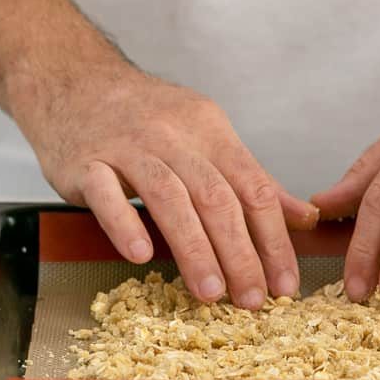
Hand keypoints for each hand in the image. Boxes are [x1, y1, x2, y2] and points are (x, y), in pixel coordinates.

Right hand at [12, 57, 318, 307]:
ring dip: (193, 248)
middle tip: (251, 299)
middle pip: (215, 196)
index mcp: (210, 130)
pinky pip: (106, 193)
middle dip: (239, 253)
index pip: (253, 188)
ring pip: (168, 197)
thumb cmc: (146, 117)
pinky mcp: (85, 161)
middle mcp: (173, 135)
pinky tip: (141, 256)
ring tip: (210, 292)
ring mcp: (126, 146)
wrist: (75, 80)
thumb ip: (251, 179)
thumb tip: (303, 217)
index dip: (274, 239)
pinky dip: (125, 223)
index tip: (284, 284)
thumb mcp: (206, 135)